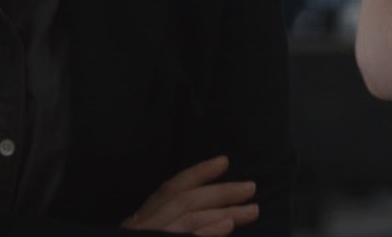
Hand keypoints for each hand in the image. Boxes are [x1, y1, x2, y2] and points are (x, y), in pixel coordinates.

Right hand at [122, 155, 258, 235]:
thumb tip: (212, 215)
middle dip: (220, 192)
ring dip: (223, 213)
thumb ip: (172, 224)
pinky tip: (225, 228)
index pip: (169, 189)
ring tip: (251, 210)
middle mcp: (143, 227)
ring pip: (189, 220)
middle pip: (185, 202)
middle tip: (251, 188)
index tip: (224, 162)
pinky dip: (206, 233)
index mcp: (140, 221)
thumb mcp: (151, 232)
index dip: (197, 173)